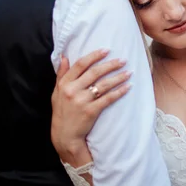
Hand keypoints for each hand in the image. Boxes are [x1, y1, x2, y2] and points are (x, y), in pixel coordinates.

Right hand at [51, 50, 131, 164]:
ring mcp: (82, 101)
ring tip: (129, 72)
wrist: (64, 136)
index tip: (106, 50)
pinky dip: (119, 92)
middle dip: (111, 65)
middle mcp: (72, 90)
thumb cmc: (62, 112)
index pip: (81, 64)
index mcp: (64, 83)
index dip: (94, 56)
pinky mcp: (91, 111)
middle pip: (95, 72)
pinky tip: (128, 87)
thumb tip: (64, 56)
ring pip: (104, 85)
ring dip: (118, 77)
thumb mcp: (56, 92)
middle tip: (123, 60)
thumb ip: (61, 74)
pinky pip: (108, 99)